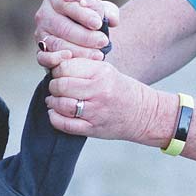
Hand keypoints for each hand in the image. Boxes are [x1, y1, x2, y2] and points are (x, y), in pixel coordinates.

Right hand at [33, 0, 118, 67]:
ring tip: (98, 55)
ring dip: (78, 51)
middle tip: (103, 41)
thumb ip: (108, 10)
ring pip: (57, 44)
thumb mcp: (100, 8)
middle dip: (85, 36)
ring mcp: (40, 35)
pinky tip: (71, 59)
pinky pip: (43, 58)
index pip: (68, 5)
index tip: (98, 23)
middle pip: (63, 27)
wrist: (81, 35)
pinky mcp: (39, 52)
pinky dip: (55, 59)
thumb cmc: (90, 17)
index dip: (83, 15)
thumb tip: (110, 19)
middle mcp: (43, 15)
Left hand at [45, 57, 173, 145]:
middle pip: (60, 86)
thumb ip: (82, 67)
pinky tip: (54, 113)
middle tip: (55, 88)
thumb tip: (54, 66)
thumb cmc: (121, 90)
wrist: (143, 113)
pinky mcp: (92, 128)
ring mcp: (95, 112)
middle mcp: (98, 91)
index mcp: (101, 73)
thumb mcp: (106, 70)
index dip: (57, 70)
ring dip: (52, 102)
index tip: (58, 74)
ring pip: (61, 105)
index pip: (65, 67)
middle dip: (53, 86)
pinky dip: (54, 118)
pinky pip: (65, 124)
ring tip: (53, 100)